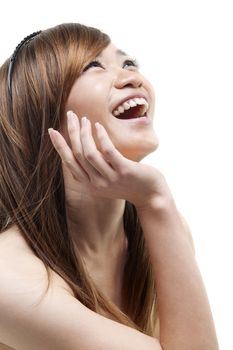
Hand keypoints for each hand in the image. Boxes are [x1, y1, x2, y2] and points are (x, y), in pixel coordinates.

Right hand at [48, 111, 171, 209]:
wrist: (151, 196)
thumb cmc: (129, 184)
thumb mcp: (107, 179)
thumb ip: (95, 168)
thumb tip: (85, 146)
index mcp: (89, 185)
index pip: (69, 163)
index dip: (59, 146)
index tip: (52, 131)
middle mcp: (96, 184)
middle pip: (77, 155)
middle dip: (71, 133)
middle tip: (70, 115)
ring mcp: (109, 179)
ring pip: (89, 152)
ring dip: (85, 133)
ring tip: (85, 119)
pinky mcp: (123, 171)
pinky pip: (108, 150)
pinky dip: (101, 136)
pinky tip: (99, 126)